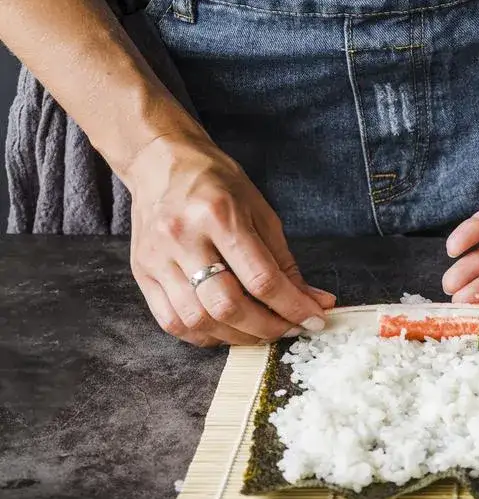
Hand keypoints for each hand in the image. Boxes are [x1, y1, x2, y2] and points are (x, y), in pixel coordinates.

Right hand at [125, 133, 334, 346]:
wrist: (160, 162)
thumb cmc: (217, 184)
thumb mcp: (261, 213)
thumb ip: (286, 263)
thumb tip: (316, 303)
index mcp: (219, 215)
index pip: (261, 279)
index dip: (293, 308)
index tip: (315, 320)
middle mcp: (182, 238)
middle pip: (227, 306)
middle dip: (267, 328)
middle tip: (289, 329)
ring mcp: (157, 258)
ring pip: (198, 320)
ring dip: (237, 336)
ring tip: (260, 330)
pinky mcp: (141, 272)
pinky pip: (172, 322)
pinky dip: (204, 335)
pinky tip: (226, 329)